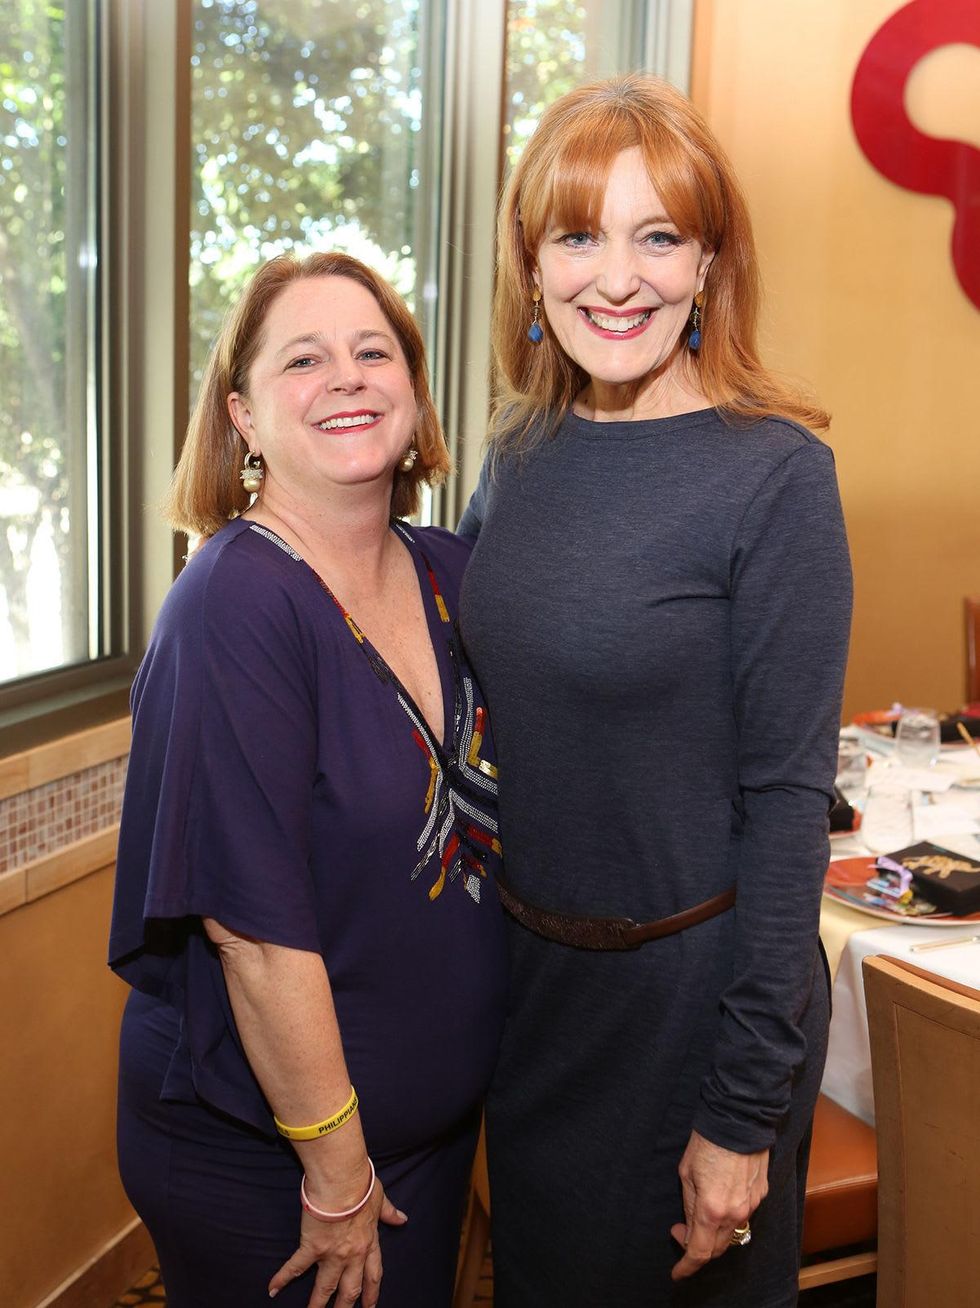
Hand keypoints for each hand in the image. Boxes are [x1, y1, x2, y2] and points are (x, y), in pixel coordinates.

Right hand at [268, 1170, 407, 1307]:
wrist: (342, 1180)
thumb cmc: (361, 1185)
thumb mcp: (380, 1199)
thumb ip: (389, 1212)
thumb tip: (402, 1219)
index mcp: (369, 1243)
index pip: (373, 1275)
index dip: (371, 1293)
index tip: (370, 1307)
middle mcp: (352, 1255)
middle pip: (350, 1290)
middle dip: (345, 1307)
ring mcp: (331, 1254)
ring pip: (325, 1288)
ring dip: (317, 1305)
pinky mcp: (312, 1247)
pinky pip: (296, 1267)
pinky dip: (283, 1279)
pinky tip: (273, 1290)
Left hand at [669, 1130, 768, 1280]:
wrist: (738, 1119)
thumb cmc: (706, 1142)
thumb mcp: (686, 1173)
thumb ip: (689, 1205)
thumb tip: (690, 1224)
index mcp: (711, 1210)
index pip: (699, 1252)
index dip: (687, 1266)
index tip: (677, 1272)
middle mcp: (735, 1214)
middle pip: (717, 1248)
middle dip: (698, 1248)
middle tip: (681, 1231)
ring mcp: (751, 1205)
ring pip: (732, 1234)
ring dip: (714, 1234)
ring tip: (699, 1214)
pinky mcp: (761, 1194)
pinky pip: (744, 1215)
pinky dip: (729, 1218)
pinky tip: (719, 1200)